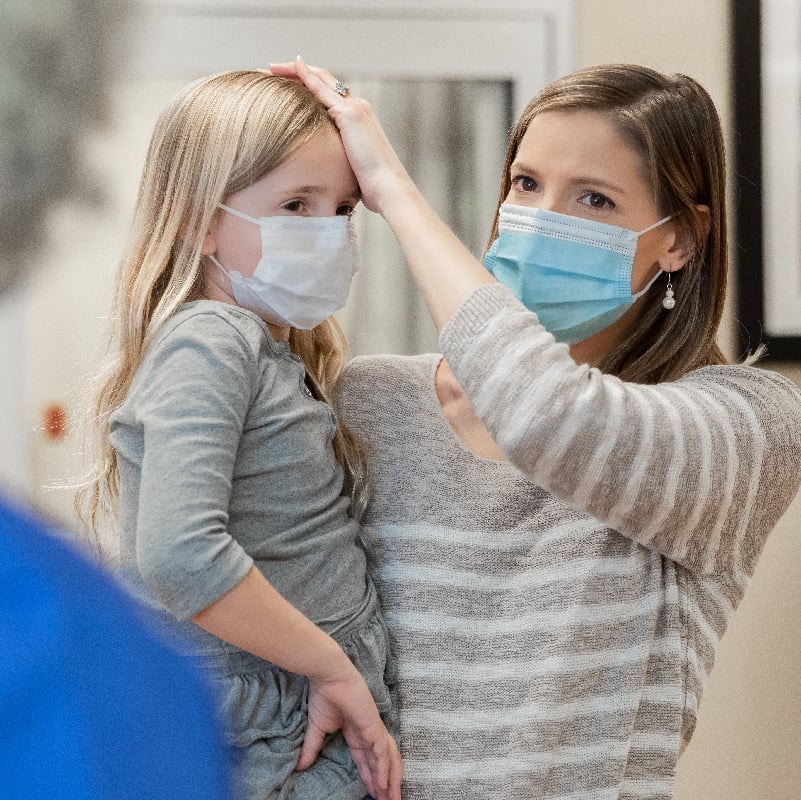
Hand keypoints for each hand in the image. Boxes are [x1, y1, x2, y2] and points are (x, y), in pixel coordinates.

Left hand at [269, 57, 412, 214]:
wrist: (388, 188)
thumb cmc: (373, 186)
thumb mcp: (352, 167)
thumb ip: (340, 159)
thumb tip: (327, 173)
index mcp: (359, 119)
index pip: (329, 95)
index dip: (308, 86)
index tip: (286, 87)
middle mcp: (358, 106)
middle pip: (323, 80)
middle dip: (296, 72)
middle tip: (270, 70)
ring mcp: (354, 107)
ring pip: (320, 79)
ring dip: (293, 70)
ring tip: (269, 69)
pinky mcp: (349, 113)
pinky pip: (321, 89)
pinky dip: (304, 76)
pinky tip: (287, 69)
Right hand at [296, 663, 401, 799]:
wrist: (329, 676)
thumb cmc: (324, 696)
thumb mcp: (316, 729)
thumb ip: (312, 748)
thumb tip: (300, 767)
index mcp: (357, 732)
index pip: (367, 760)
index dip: (370, 777)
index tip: (373, 794)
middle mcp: (369, 733)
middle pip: (382, 763)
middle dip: (385, 784)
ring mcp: (373, 729)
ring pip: (389, 759)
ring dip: (391, 780)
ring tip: (391, 799)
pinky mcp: (373, 726)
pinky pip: (382, 752)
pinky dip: (384, 769)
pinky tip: (382, 785)